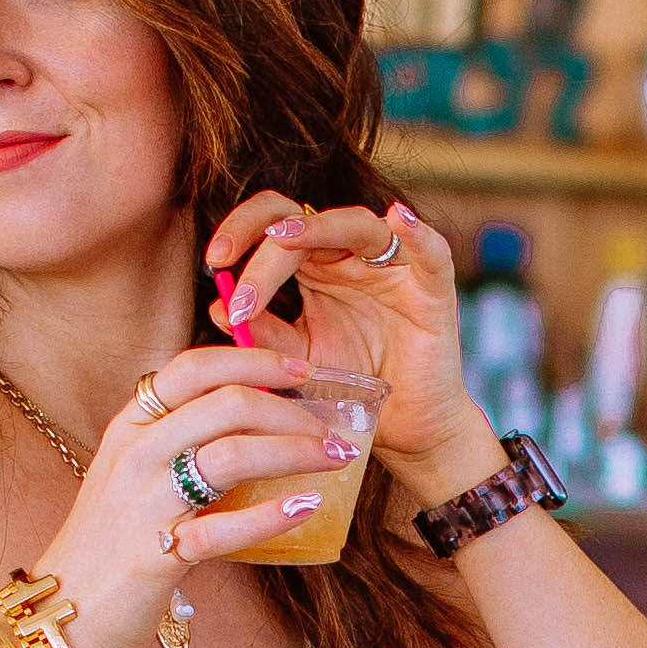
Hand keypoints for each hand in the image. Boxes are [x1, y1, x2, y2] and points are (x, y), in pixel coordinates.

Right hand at [20, 338, 373, 647]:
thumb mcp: (132, 477)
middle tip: (332, 430)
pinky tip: (306, 507)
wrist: (63, 613)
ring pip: (231, 455)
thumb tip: (248, 423)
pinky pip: (224, 527)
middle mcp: (135, 455)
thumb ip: (175, 444)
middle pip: (226, 405)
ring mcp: (143, 504)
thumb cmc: (108, 544)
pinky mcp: (157, 556)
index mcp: (130, 427)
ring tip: (334, 460)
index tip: (302, 370)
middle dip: (293, 411)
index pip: (194, 368)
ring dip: (295, 452)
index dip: (254, 360)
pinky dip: (271, 515)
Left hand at [206, 188, 485, 486]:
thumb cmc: (353, 388)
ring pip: (356, 224)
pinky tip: (401, 218)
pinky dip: (419, 233)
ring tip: (284, 239)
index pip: (272, 229)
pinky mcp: (433, 290)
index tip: (213, 263)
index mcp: (314, 267)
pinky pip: (431, 252)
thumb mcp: (297, 361)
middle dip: (259, 235)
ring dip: (317, 228)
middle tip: (226, 260)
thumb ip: (264, 334)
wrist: (405, 429)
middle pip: (302, 218)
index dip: (240, 234)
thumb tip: (215, 308)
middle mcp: (350, 257)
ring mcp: (392, 268)